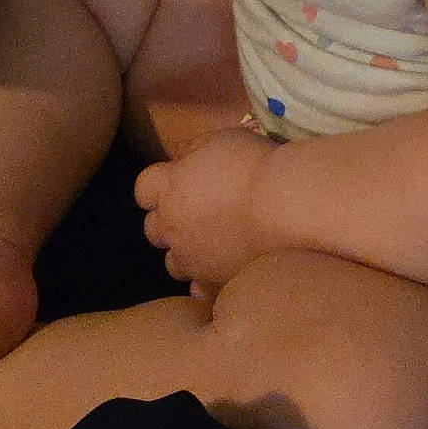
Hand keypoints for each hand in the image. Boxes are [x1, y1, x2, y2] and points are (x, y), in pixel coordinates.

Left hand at [134, 129, 276, 293]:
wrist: (284, 208)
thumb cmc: (252, 166)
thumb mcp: (220, 139)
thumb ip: (194, 149)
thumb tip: (181, 157)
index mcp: (169, 189)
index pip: (143, 188)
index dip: (158, 183)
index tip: (179, 177)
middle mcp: (172, 228)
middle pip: (152, 228)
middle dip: (167, 219)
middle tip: (196, 210)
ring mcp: (192, 260)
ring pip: (172, 262)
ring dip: (184, 251)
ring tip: (210, 242)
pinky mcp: (213, 283)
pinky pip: (199, 289)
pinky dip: (205, 279)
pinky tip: (222, 268)